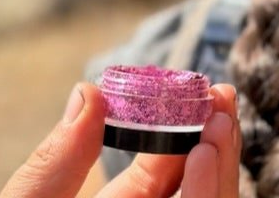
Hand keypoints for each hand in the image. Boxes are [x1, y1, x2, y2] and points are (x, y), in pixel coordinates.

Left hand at [0, 81, 239, 197]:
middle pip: (195, 186)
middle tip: (221, 98)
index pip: (164, 169)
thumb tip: (89, 91)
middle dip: (215, 141)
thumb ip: (57, 161)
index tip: (202, 91)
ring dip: (219, 166)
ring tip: (216, 123)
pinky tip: (202, 159)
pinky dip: (205, 196)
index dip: (185, 128)